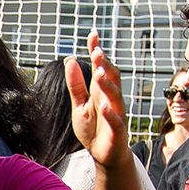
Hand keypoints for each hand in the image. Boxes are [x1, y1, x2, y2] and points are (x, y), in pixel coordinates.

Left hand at [66, 31, 129, 167]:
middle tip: (97, 51)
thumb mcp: (79, 104)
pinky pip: (116, 121)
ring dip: (107, 84)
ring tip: (98, 73)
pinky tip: (104, 106)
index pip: (101, 66)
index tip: (92, 35)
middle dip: (105, 64)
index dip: (97, 51)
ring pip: (116, 96)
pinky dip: (111, 113)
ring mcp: (116, 114)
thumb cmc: (93, 129)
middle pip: (112, 77)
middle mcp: (111, 99)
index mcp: (101, 91)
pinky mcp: (118, 131)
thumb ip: (75, 84)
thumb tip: (70, 60)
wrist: (103, 154)